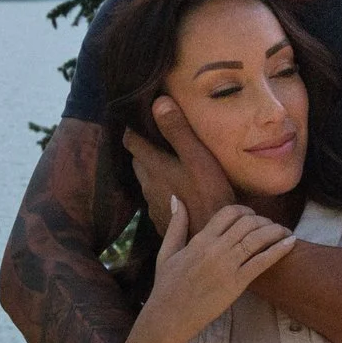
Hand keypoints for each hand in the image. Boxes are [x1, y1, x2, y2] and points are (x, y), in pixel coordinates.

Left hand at [124, 96, 236, 234]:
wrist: (210, 240)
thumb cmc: (208, 196)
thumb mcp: (197, 158)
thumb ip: (178, 131)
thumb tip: (158, 102)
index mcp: (153, 167)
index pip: (131, 141)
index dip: (132, 128)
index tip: (138, 117)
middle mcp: (147, 185)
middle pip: (138, 161)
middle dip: (143, 149)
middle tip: (157, 137)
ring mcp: (153, 206)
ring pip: (147, 181)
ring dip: (153, 170)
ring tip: (169, 162)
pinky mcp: (162, 221)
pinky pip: (157, 199)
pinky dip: (162, 190)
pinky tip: (177, 191)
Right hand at [141, 199, 295, 341]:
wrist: (170, 317)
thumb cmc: (166, 287)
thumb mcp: (167, 252)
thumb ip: (176, 225)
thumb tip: (178, 199)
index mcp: (200, 239)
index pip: (229, 212)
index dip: (245, 210)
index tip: (253, 216)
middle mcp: (216, 248)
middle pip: (248, 222)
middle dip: (264, 220)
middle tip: (271, 226)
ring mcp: (227, 265)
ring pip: (258, 238)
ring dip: (276, 231)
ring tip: (285, 232)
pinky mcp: (237, 283)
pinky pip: (262, 261)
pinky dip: (279, 249)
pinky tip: (291, 242)